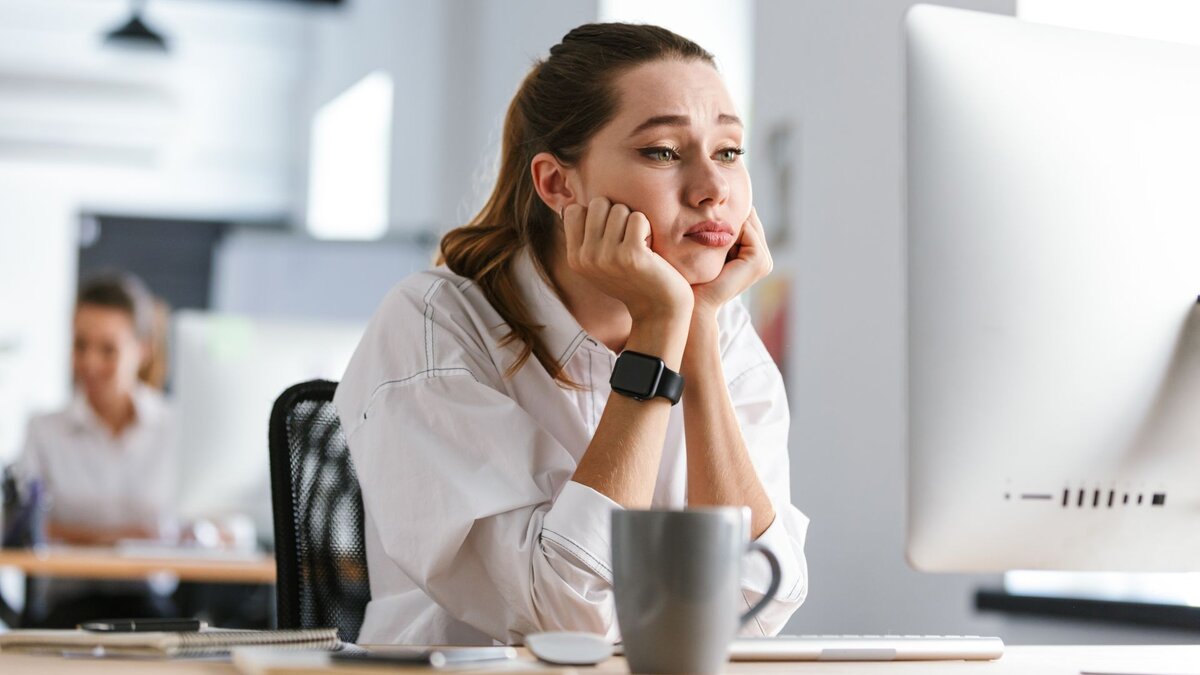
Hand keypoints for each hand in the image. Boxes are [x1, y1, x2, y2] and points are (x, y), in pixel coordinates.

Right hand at [563, 197, 693, 320]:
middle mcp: (586, 258)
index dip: (597, 214)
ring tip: (639, 244)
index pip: (574, 210)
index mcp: (575, 258)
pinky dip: (648, 228)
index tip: (610, 234)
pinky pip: (638, 218)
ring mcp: (607, 257)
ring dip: (634, 222)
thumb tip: (571, 204)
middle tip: (628, 237)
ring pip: (619, 209)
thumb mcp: (599, 262)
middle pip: (598, 203)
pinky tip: (649, 248)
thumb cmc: (632, 279)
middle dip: (617, 213)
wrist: (659, 308)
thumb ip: (585, 238)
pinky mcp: (631, 255)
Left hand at [691, 207, 772, 316]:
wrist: (696, 303)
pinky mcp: (758, 261)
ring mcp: (764, 261)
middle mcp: (763, 259)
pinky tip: (712, 227)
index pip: (746, 222)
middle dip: (731, 212)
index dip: (728, 212)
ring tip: (708, 214)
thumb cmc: (696, 279)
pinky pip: (748, 230)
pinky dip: (732, 226)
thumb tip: (710, 204)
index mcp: (755, 256)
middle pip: (749, 221)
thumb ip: (718, 232)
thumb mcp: (709, 250)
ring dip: (729, 218)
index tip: (707, 205)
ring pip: (748, 223)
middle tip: (709, 203)